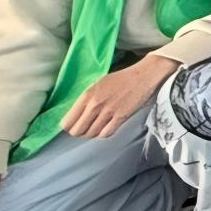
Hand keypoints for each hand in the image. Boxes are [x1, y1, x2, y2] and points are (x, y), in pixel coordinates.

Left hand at [60, 54, 180, 139]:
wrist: (143, 76)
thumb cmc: (120, 78)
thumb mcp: (97, 84)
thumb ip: (85, 98)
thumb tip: (75, 113)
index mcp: (86, 95)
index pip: (68, 121)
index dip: (68, 126)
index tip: (72, 125)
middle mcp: (95, 105)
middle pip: (78, 131)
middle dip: (78, 132)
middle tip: (83, 128)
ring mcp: (108, 112)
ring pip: (91, 134)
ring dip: (91, 133)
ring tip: (94, 127)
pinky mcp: (121, 117)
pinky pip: (106, 133)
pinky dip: (104, 133)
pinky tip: (106, 127)